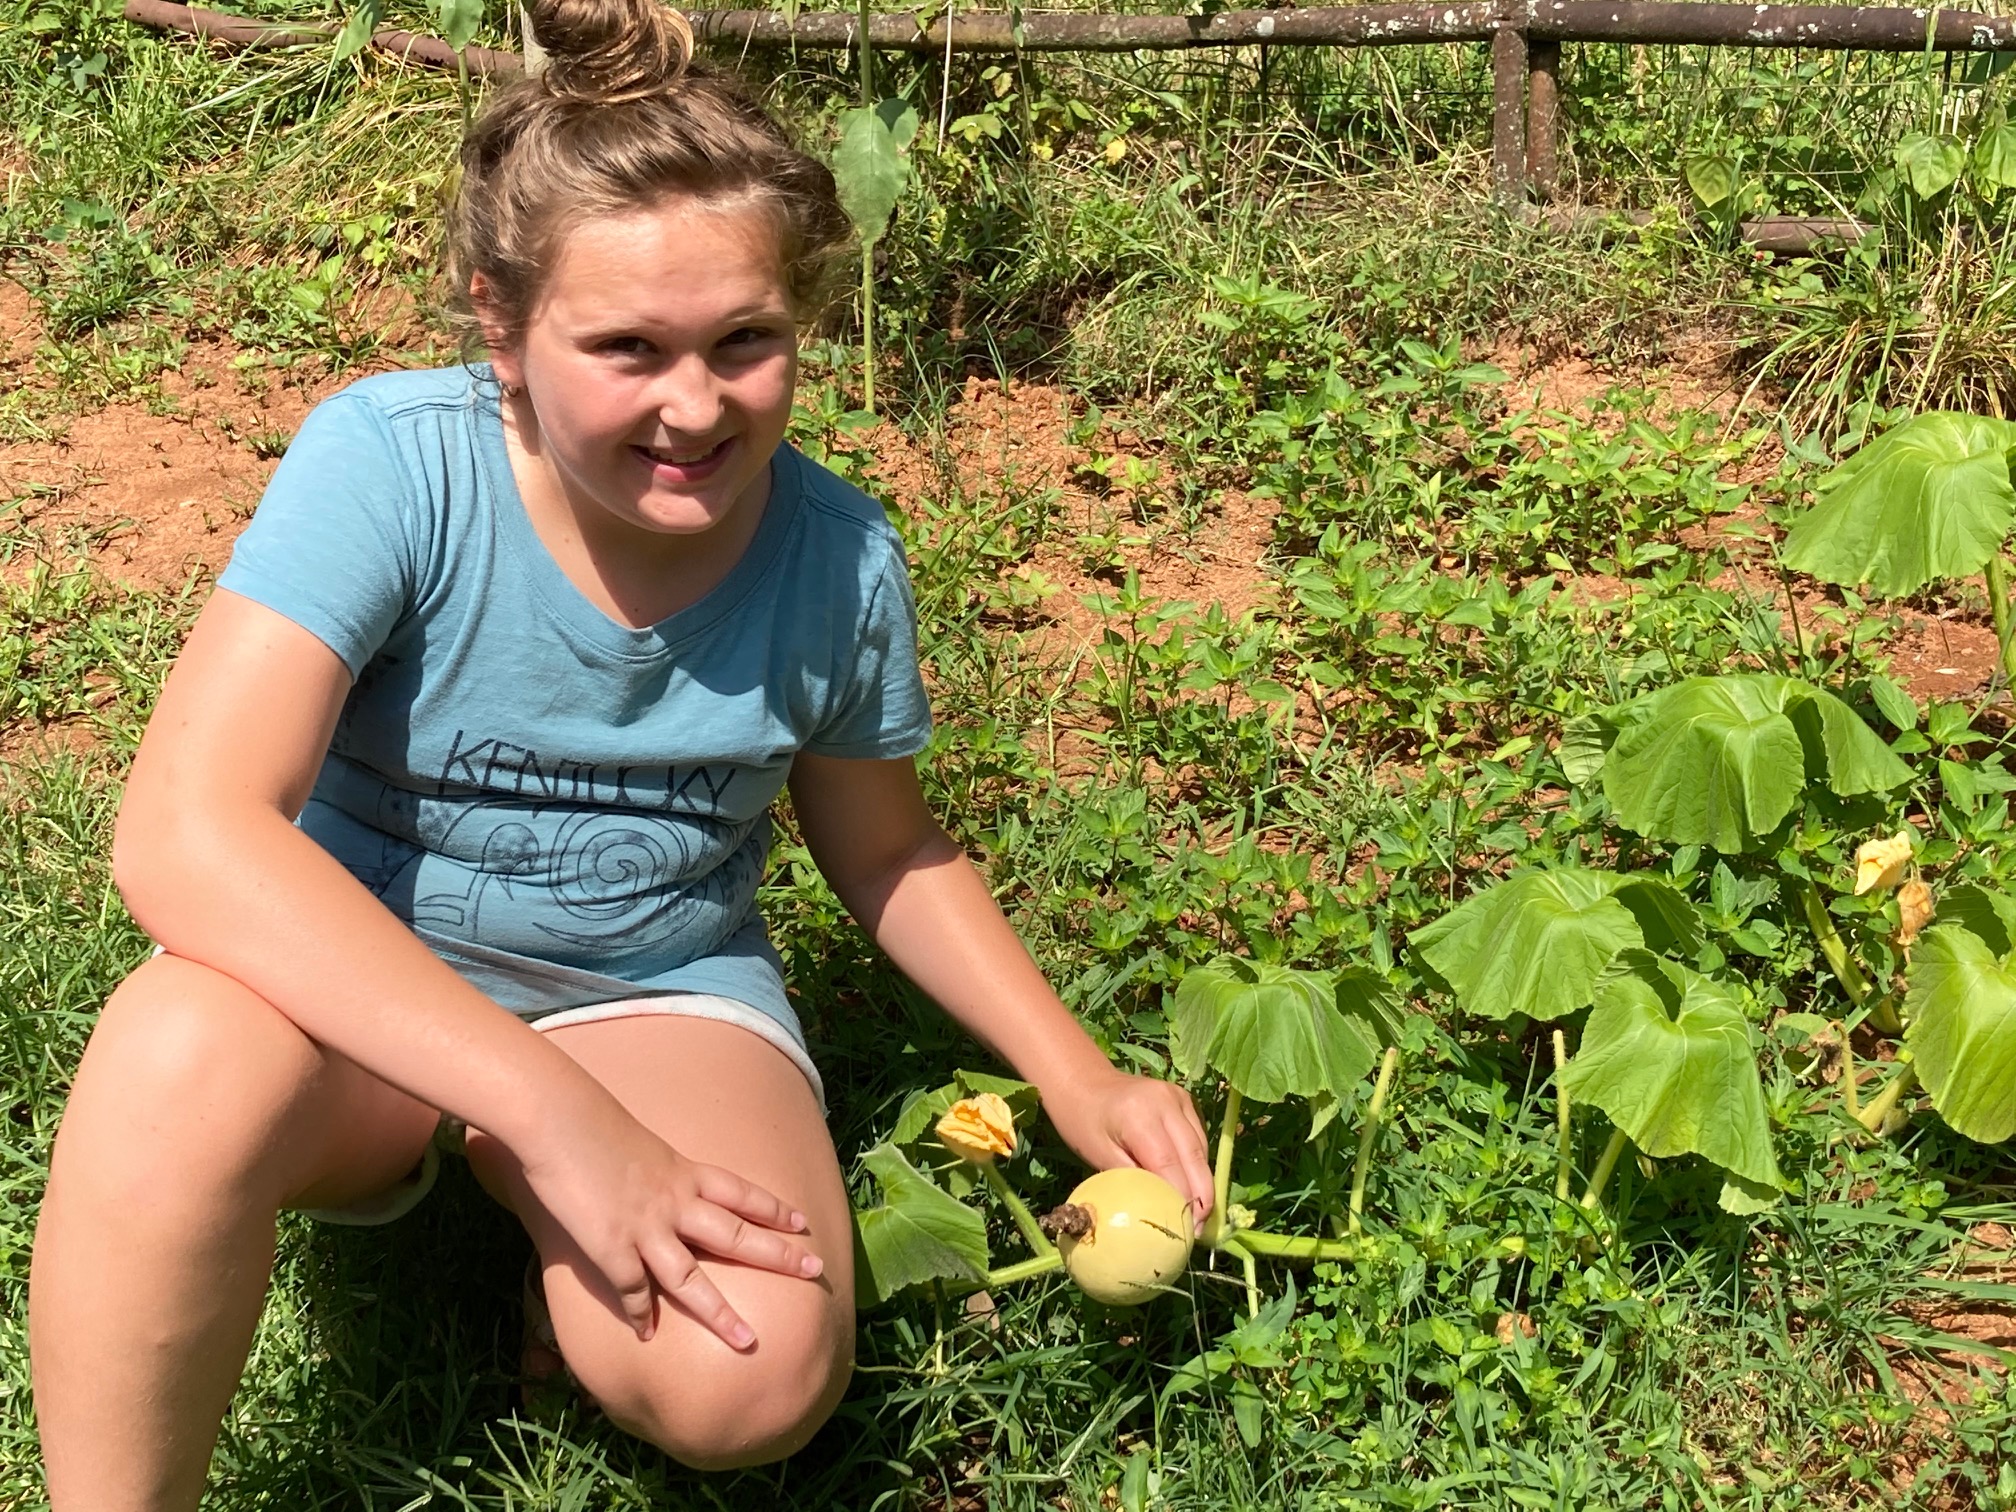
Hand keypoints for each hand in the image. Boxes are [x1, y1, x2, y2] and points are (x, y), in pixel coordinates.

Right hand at [512, 1093, 823, 1350]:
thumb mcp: (635, 1140)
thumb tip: (644, 1175)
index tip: (803, 1223)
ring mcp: (645, 1227)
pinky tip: (646, 1333)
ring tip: (747, 1340)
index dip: (773, 1209)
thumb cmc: (588, 1118)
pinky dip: (640, 1313)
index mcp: (683, 1170)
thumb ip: (648, 1166)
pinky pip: (633, 1290)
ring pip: (692, 1278)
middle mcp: (674, 1201)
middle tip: (816, 1269)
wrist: (558, 1116)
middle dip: (779, 1255)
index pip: (741, 1193)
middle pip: (737, 1235)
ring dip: (720, 1313)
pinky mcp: (611, 1246)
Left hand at [1040, 1066, 1214, 1224]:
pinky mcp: (1184, 1099)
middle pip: (1194, 1155)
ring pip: (1200, 1148)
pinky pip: (1197, 1138)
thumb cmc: (1082, 1121)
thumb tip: (1159, 1214)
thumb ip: (1131, 1181)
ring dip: (1202, 1182)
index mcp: (1140, 1115)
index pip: (1170, 1164)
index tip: (1186, 1230)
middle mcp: (1167, 1101)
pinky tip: (1192, 1187)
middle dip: (1202, 1196)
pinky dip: (1196, 1164)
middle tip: (1199, 1230)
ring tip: (1198, 1215)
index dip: (1182, 1199)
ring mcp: (1179, 1097)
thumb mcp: (1098, 1155)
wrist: (1082, 1082)